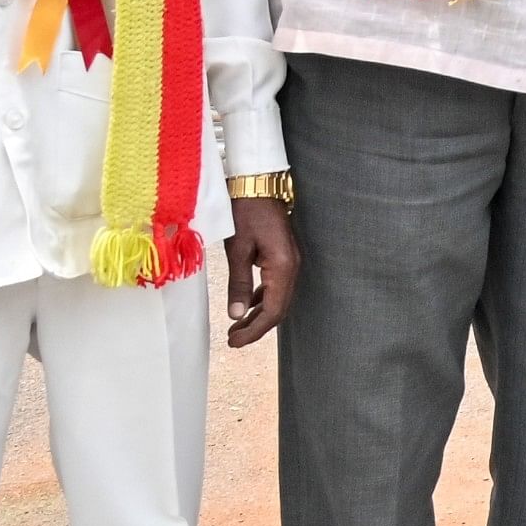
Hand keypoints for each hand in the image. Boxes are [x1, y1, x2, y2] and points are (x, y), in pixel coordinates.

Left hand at [223, 195, 298, 346]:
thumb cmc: (246, 212)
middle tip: (233, 340)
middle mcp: (292, 267)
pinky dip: (262, 300)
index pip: (272, 311)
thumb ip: (239, 284)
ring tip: (236, 328)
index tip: (233, 342)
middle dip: (256, 327)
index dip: (254, 331)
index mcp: (282, 267)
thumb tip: (237, 315)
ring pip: (278, 299)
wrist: (257, 184)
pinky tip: (248, 304)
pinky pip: (276, 286)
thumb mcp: (238, 249)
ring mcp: (290, 262)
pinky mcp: (284, 257)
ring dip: (259, 315)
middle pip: (279, 309)